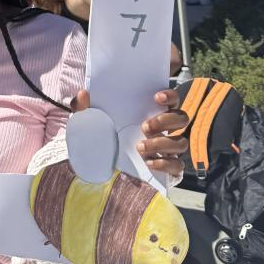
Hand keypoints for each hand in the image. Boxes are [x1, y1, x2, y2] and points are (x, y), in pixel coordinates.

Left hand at [70, 88, 187, 178]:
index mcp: (152, 112)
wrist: (100, 168)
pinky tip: (149, 163)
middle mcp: (165, 130)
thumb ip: (84, 107)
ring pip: (180, 142)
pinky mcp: (170, 169)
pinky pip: (177, 166)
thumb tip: (82, 94)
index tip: (156, 97)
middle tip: (144, 127)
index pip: (172, 99)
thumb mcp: (90, 121)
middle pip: (181, 118)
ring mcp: (169, 150)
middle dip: (165, 120)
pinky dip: (166, 164)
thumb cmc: (101, 137)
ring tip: (140, 147)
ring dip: (162, 143)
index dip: (170, 95)